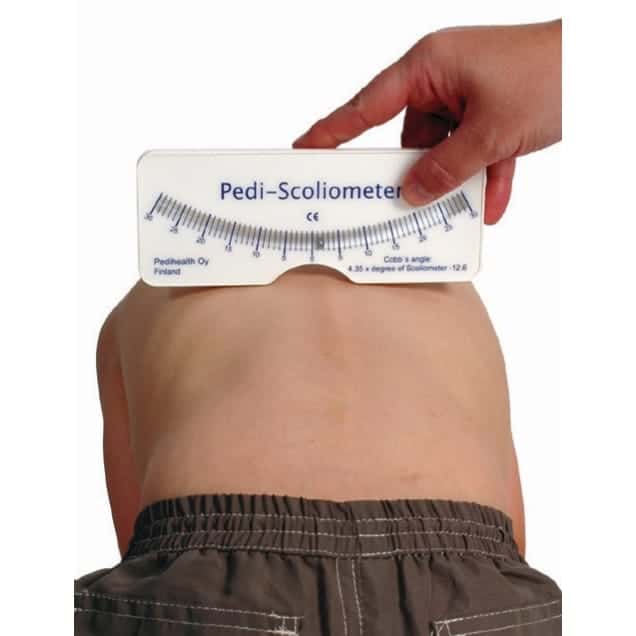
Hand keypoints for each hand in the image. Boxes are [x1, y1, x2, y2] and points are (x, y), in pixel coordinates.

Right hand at [293, 20, 561, 223]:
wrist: (607, 67)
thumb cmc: (552, 74)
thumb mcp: (492, 131)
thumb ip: (447, 168)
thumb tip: (412, 194)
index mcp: (430, 66)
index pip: (367, 105)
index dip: (332, 131)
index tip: (305, 151)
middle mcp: (443, 79)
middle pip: (408, 136)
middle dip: (410, 175)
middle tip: (389, 206)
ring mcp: (467, 96)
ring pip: (444, 150)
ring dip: (453, 182)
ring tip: (451, 214)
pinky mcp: (492, 113)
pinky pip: (476, 152)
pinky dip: (483, 178)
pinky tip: (490, 206)